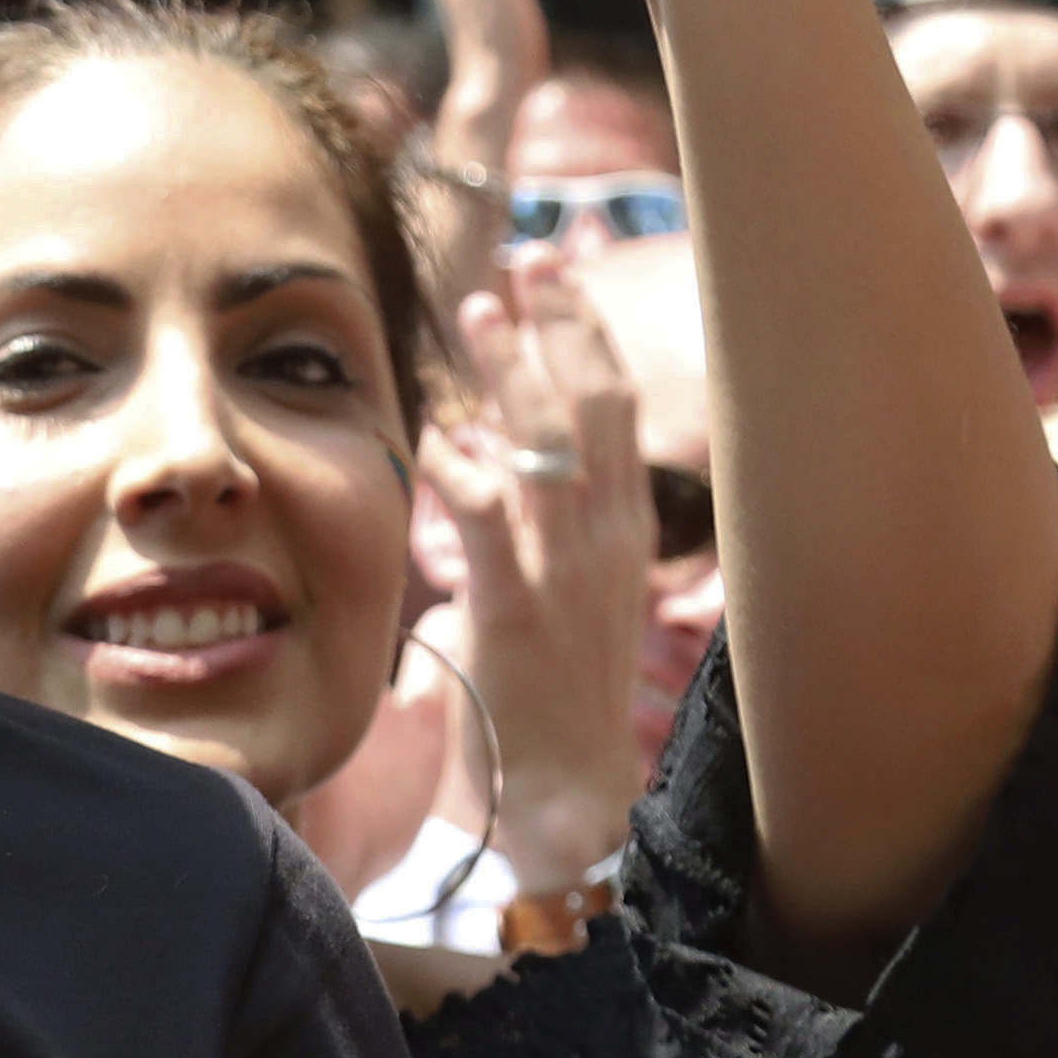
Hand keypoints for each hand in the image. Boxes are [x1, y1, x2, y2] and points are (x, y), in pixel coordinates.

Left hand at [419, 246, 652, 895]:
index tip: (555, 274)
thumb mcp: (554, 597)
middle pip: (595, 399)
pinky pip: (490, 518)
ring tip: (481, 306)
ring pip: (549, 440)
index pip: (614, 406)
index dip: (585, 333)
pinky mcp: (516, 609)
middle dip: (561, 320)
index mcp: (619, 529)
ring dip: (512, 367)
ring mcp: (566, 570)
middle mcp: (604, 537)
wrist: (566, 799)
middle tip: (526, 259)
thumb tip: (476, 477)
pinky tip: (438, 438)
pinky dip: (463, 468)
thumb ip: (520, 534)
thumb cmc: (549, 705)